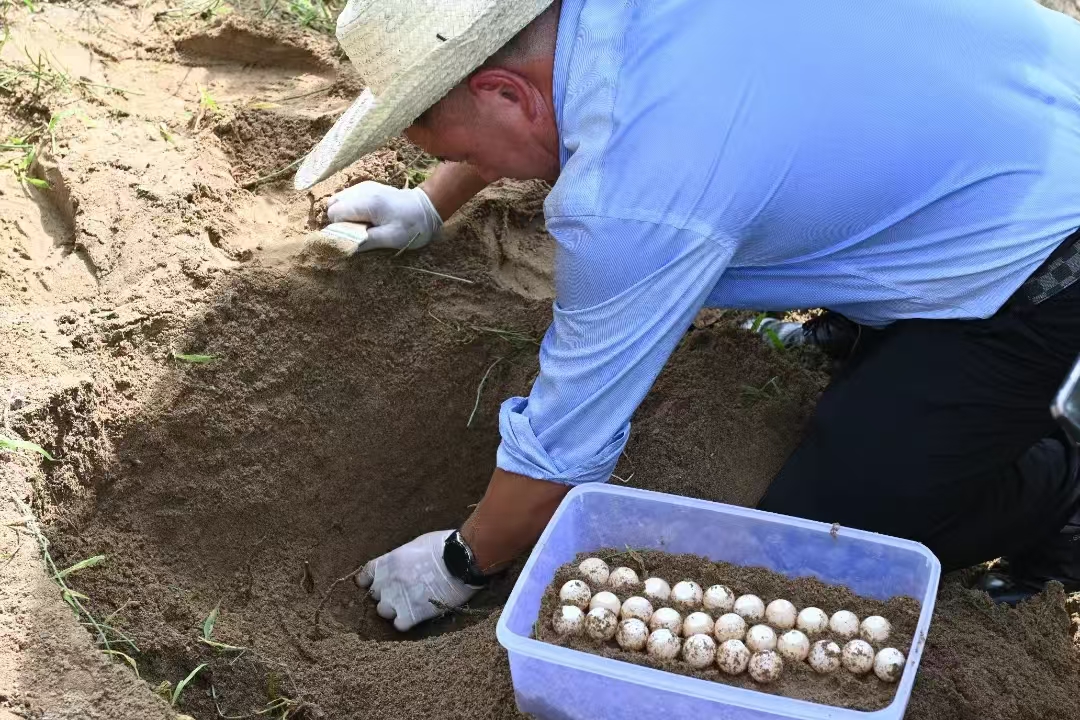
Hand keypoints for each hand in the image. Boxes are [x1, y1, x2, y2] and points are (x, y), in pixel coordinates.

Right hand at [325, 182, 441, 251]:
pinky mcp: (368, 187)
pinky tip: (368, 216)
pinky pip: (349, 197)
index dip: (341, 227)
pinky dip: (352, 208)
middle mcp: (362, 190)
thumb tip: (342, 245)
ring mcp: (365, 186)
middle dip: (341, 221)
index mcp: (367, 202)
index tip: (357, 235)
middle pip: (333, 204)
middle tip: (362, 230)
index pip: (334, 213)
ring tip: (366, 224)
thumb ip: (365, 241)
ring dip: (347, 214)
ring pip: (339, 200)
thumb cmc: (413, 225)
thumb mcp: (391, 239)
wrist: (428, 208)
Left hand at [356, 530, 477, 630]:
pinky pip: (399, 625)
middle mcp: (389, 581)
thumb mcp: (416, 545)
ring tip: (409, 605)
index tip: (373, 584)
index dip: (369, 581)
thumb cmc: (444, 547)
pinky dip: (406, 622)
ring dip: (394, 609)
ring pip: (383, 611)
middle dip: (385, 594)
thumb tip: (402, 565)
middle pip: (375, 595)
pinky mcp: (412, 614)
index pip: (365, 575)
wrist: (461, 560)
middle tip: (400, 593)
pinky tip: (417, 615)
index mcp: (389, 561)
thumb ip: (403, 558)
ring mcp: (398, 599)